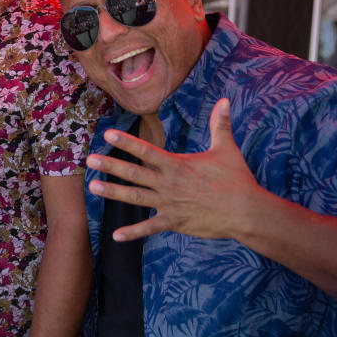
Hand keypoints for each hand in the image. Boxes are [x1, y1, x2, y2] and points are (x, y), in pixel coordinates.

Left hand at [86, 98, 271, 242]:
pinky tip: (116, 236)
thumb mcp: (227, 149)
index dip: (126, 142)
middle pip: (134, 173)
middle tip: (90, 160)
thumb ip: (220, 125)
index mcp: (177, 165)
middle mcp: (168, 184)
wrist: (247, 211)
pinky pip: (150, 228)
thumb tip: (224, 100)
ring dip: (113, 193)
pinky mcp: (175, 222)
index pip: (146, 150)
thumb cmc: (237, 179)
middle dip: (111, 166)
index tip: (108, 134)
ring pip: (135, 198)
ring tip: (93, 187)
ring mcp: (170, 204)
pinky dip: (133, 233)